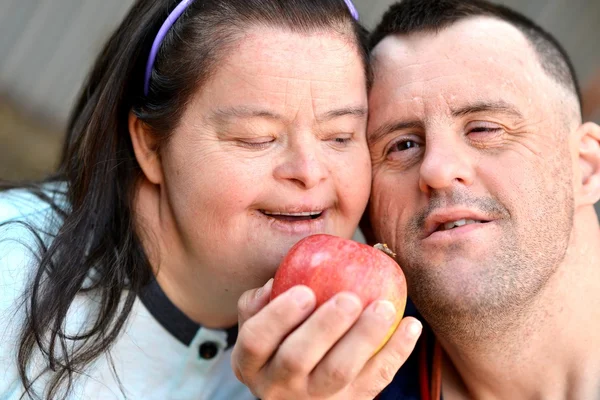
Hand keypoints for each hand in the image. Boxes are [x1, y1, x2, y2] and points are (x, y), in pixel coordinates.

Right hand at [232, 279, 421, 399]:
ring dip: (364, 338)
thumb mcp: (259, 326)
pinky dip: (396, 352)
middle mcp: (278, 386)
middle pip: (297, 358)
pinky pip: (375, 380)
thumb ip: (260, 304)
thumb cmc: (280, 341)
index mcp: (251, 363)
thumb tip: (274, 282)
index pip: (256, 340)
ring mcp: (315, 399)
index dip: (278, 316)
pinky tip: (411, 325)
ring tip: (384, 307)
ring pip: (339, 373)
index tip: (305, 291)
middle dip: (325, 327)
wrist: (301, 393)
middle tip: (349, 298)